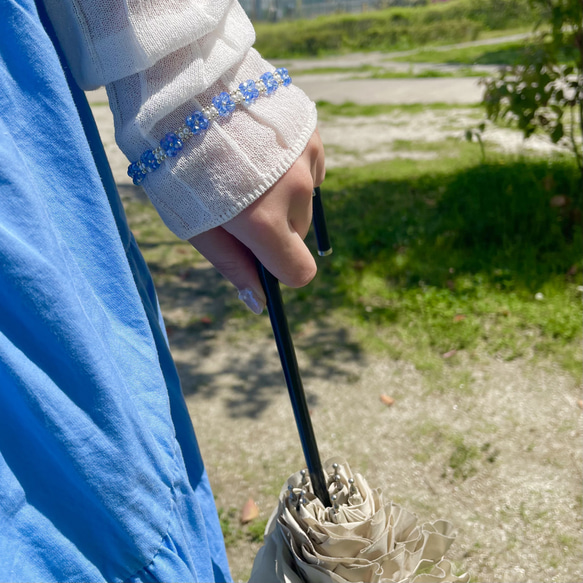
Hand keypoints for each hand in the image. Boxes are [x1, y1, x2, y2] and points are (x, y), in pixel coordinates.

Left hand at [188, 129, 324, 313]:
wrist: (181, 88)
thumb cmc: (176, 164)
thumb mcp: (193, 223)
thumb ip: (231, 264)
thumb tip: (259, 302)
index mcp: (263, 222)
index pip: (300, 272)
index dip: (282, 269)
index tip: (263, 257)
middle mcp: (295, 192)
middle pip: (298, 233)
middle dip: (276, 228)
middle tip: (239, 202)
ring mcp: (306, 159)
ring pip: (304, 199)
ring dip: (283, 195)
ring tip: (246, 169)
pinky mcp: (310, 133)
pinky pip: (310, 168)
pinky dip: (290, 168)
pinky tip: (261, 150)